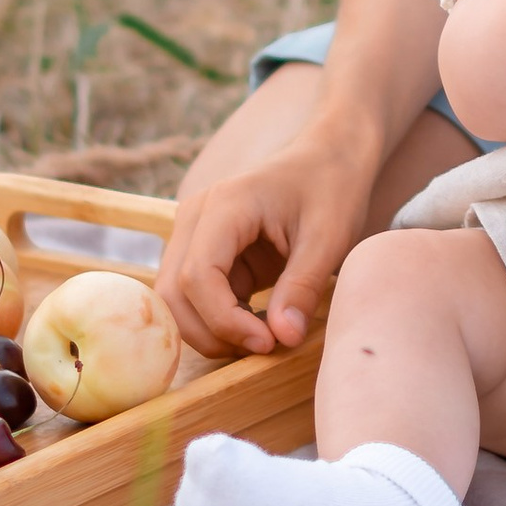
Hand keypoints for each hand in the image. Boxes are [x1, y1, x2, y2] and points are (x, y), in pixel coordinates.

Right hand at [157, 138, 363, 359]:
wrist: (328, 160)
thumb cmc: (331, 189)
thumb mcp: (329, 238)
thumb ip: (303, 287)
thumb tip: (284, 338)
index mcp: (225, 205)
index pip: (197, 276)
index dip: (224, 320)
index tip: (267, 342)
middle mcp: (197, 217)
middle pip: (174, 293)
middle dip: (213, 333)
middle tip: (265, 346)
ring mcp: (195, 235)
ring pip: (177, 301)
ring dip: (213, 331)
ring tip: (265, 337)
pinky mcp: (204, 252)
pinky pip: (196, 298)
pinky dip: (221, 321)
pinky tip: (260, 324)